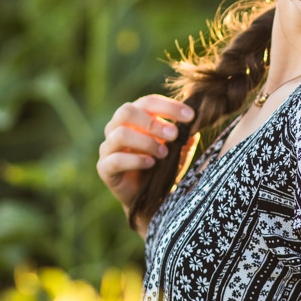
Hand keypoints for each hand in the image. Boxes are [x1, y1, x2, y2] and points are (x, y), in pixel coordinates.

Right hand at [97, 95, 194, 211]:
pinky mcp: (104, 168)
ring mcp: (108, 148)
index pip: (148, 102)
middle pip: (126, 111)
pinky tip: (151, 164)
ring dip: (147, 142)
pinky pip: (115, 160)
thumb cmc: (164, 166)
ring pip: (120, 134)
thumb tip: (196, 122)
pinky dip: (136, 160)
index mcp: (135, 118)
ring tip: (164, 153)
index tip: (190, 116)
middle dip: (153, 122)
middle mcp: (117, 128)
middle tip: (174, 134)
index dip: (169, 106)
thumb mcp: (178, 149)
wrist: (152, 197)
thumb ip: (185, 135)